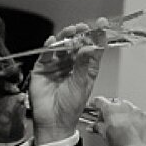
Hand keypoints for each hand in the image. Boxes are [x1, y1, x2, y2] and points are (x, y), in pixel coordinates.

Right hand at [28, 20, 106, 140]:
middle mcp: (72, 63)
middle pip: (76, 43)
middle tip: (84, 27)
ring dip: (66, 36)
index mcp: (86, 68)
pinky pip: (45, 54)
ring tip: (71, 30)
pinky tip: (52, 40)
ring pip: (62, 45)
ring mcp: (57, 64)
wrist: (54, 121)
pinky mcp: (42, 68)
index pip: (93, 48)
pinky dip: (49, 46)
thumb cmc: (71, 106)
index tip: (102, 24)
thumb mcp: (81, 84)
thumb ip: (84, 64)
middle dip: (80, 34)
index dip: (97, 36)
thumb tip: (89, 46)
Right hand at [86, 96, 145, 145]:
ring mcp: (136, 111)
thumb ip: (98, 126)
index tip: (95, 105)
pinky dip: (135, 119)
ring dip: (123, 114)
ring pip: (127, 108)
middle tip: (108, 121)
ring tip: (121, 127)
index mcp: (111, 109)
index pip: (100, 101)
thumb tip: (95, 126)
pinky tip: (132, 128)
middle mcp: (124, 107)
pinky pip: (138, 114)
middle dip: (110, 111)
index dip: (95, 103)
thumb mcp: (104, 135)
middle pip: (114, 103)